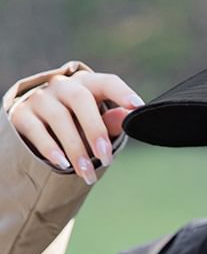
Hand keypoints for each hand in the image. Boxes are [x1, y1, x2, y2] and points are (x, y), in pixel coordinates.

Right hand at [9, 70, 143, 183]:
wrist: (37, 126)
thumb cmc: (77, 123)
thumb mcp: (97, 122)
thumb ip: (111, 119)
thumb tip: (128, 115)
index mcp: (87, 84)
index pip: (106, 82)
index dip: (122, 92)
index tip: (138, 106)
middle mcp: (62, 85)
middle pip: (80, 99)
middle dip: (96, 130)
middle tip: (106, 158)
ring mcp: (40, 98)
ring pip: (59, 118)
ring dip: (76, 148)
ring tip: (87, 171)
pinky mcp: (21, 115)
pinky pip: (36, 131)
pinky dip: (51, 149)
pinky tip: (63, 164)